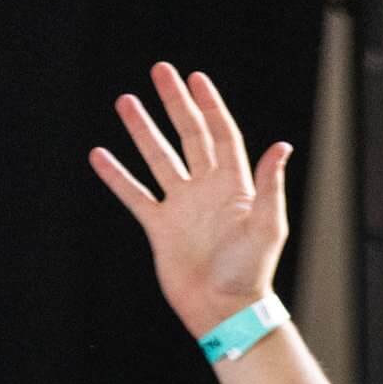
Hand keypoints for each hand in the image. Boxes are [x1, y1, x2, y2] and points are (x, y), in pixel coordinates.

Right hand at [90, 64, 290, 342]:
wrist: (223, 311)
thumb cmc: (251, 273)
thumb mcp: (268, 226)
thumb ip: (270, 185)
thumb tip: (281, 146)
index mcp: (233, 184)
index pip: (220, 133)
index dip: (209, 105)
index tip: (195, 79)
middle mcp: (206, 190)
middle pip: (188, 135)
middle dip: (174, 103)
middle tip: (159, 72)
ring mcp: (181, 207)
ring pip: (158, 158)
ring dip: (142, 131)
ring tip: (126, 102)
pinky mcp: (160, 229)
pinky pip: (135, 196)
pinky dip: (118, 177)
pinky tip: (100, 156)